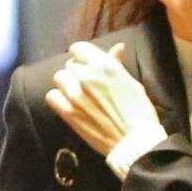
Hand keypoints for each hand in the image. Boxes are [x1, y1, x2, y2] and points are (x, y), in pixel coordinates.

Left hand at [46, 41, 158, 156]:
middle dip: (78, 71)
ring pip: (59, 77)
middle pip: (70, 64)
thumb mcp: (132, 83)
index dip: (82, 56)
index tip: (88, 64)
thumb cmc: (139, 113)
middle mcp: (87, 76)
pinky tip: (69, 104)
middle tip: (87, 84)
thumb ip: (117, 64)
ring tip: (77, 94)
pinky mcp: (68, 112)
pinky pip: (52, 96)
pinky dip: (59, 99)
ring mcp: (75, 94)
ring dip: (67, 83)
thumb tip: (117, 47)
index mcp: (104, 65)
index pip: (79, 48)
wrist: (134, 142)